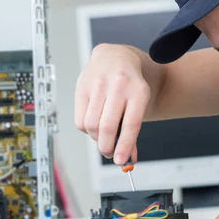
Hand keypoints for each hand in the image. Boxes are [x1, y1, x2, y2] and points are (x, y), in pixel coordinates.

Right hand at [74, 43, 150, 164]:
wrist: (115, 57)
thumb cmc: (129, 86)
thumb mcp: (138, 104)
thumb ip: (133, 130)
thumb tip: (128, 158)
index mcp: (138, 91)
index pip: (131, 124)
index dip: (125, 145)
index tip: (121, 161)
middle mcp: (118, 85)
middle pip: (107, 126)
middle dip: (107, 147)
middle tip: (109, 153)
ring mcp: (98, 84)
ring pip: (91, 125)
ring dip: (96, 138)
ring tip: (103, 137)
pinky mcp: (82, 86)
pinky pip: (80, 119)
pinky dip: (86, 130)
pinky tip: (93, 124)